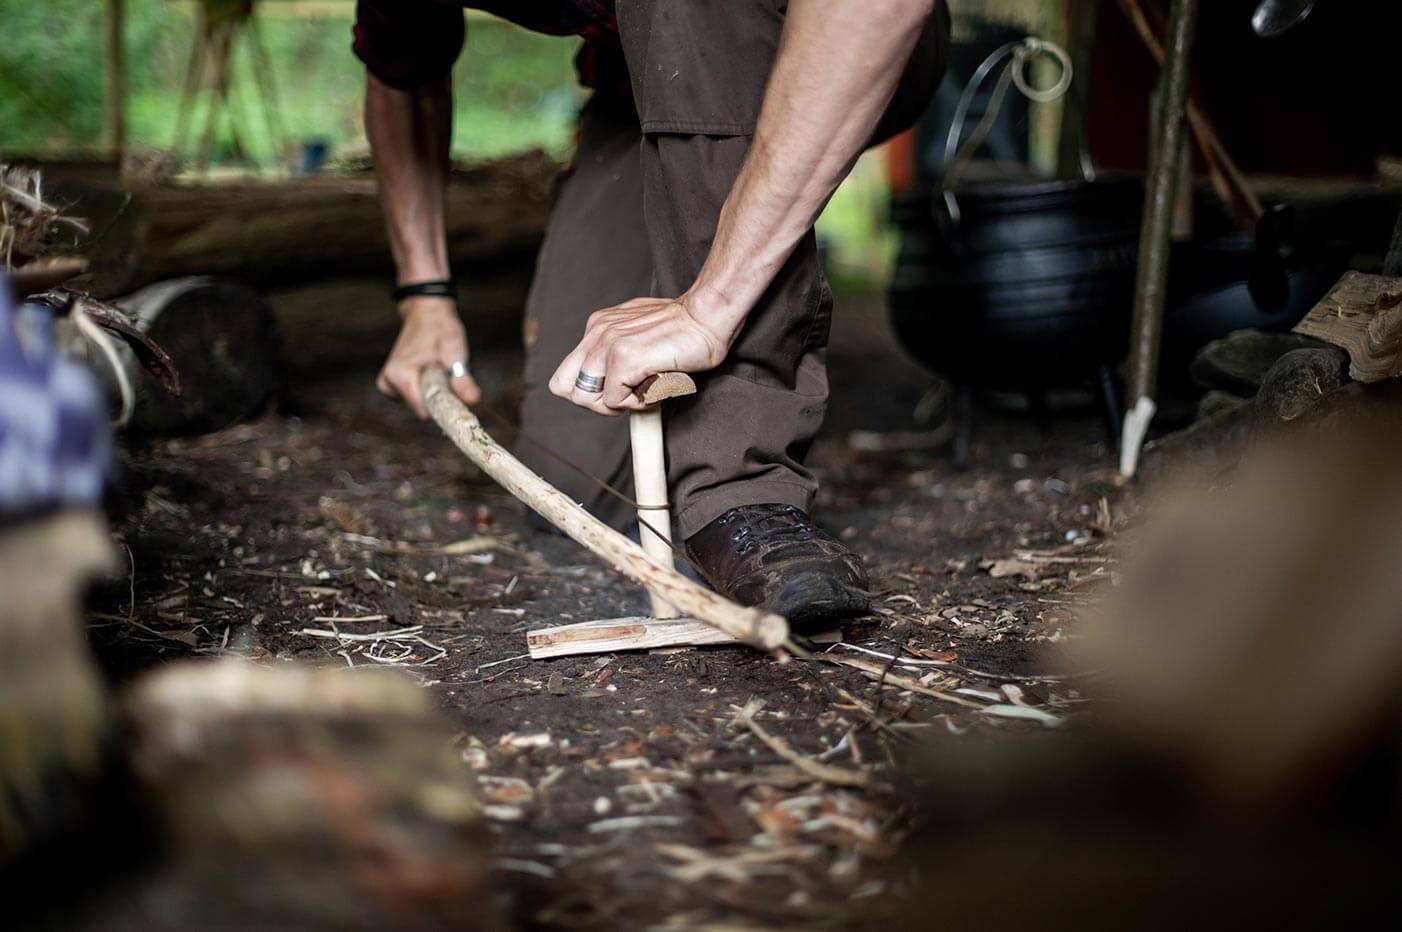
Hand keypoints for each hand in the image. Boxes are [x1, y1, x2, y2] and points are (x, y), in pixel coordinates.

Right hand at [376, 298, 480, 417]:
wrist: (426, 312)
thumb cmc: (441, 329)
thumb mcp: (455, 352)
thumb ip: (462, 379)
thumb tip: (473, 401)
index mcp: (400, 375)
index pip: (423, 409)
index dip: (444, 406)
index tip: (455, 393)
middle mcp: (388, 381)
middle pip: (422, 408)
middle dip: (438, 396)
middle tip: (445, 372)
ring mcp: (386, 383)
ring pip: (418, 404)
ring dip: (432, 391)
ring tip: (435, 367)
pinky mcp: (389, 384)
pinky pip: (413, 398)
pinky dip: (424, 388)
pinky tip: (428, 371)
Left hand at [548, 294, 733, 414]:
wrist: (708, 317)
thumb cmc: (683, 330)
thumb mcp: (638, 335)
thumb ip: (618, 353)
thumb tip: (612, 384)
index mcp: (597, 327)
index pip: (565, 375)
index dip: (587, 392)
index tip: (616, 390)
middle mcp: (597, 333)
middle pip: (567, 390)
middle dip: (598, 403)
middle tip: (629, 395)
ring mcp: (608, 344)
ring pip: (587, 398)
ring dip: (617, 403)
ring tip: (644, 389)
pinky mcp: (624, 357)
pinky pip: (614, 400)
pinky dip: (637, 403)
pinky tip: (656, 386)